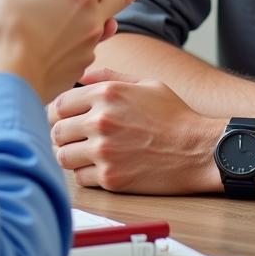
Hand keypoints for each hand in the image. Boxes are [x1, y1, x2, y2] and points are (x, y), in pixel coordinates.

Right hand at [0, 0, 154, 102]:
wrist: (7, 84)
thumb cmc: (5, 32)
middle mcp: (92, 18)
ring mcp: (88, 46)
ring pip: (104, 23)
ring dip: (105, 12)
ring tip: (101, 7)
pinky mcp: (78, 68)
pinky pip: (87, 47)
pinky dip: (82, 38)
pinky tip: (68, 40)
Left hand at [48, 68, 220, 193]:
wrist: (197, 148)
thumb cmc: (174, 115)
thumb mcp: (146, 84)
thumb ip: (110, 77)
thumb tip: (82, 77)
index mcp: (107, 93)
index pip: (59, 103)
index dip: (58, 112)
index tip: (64, 119)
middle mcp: (101, 120)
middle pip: (56, 130)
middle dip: (62, 134)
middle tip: (72, 138)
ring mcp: (104, 151)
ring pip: (63, 156)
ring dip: (70, 155)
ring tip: (83, 153)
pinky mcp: (111, 177)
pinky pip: (80, 178)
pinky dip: (86, 174)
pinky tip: (100, 167)